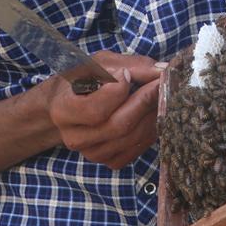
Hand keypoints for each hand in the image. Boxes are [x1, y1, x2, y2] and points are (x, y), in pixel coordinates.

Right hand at [46, 51, 163, 168]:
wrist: (69, 104)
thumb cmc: (84, 79)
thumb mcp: (99, 64)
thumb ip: (129, 65)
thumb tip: (162, 71)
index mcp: (63, 111)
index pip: (94, 109)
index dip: (116, 91)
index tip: (128, 73)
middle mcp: (75, 138)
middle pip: (118, 126)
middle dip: (144, 101)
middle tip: (159, 82)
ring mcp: (93, 153)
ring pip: (132, 138)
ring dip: (152, 114)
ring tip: (158, 94)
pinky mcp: (110, 161)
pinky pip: (137, 149)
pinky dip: (151, 129)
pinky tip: (152, 112)